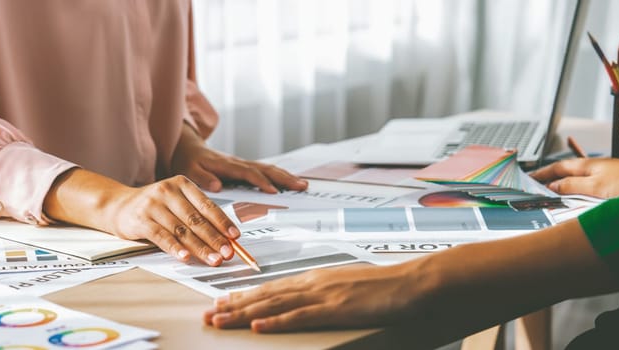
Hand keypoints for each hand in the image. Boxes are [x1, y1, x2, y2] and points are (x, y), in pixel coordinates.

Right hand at [45, 170, 240, 266]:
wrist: (117, 205)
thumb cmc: (153, 206)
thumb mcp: (176, 202)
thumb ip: (197, 215)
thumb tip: (224, 237)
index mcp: (182, 184)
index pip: (207, 205)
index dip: (223, 222)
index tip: (235, 237)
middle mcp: (168, 191)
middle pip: (196, 219)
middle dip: (215, 239)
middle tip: (228, 253)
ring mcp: (153, 205)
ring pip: (181, 230)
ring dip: (200, 247)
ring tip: (213, 259)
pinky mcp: (140, 220)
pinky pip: (162, 236)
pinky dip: (175, 248)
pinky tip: (186, 257)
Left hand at [171, 123, 307, 193]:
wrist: (188, 147)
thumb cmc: (188, 160)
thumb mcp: (189, 170)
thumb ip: (203, 178)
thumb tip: (218, 186)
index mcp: (226, 165)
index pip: (248, 173)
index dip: (261, 182)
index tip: (273, 191)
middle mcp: (238, 163)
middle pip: (266, 169)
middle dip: (284, 178)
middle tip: (301, 186)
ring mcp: (244, 164)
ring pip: (269, 169)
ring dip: (286, 176)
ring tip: (303, 185)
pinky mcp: (245, 167)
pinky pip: (266, 171)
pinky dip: (280, 176)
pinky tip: (291, 182)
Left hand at [203, 263, 428, 332]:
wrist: (411, 282)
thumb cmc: (384, 287)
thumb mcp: (348, 285)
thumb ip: (324, 291)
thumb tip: (306, 299)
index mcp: (315, 277)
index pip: (272, 287)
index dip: (244, 296)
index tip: (221, 302)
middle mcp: (313, 283)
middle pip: (265, 295)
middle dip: (233, 305)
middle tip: (208, 314)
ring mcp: (323, 295)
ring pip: (274, 305)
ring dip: (244, 314)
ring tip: (220, 320)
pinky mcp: (335, 309)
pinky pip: (300, 316)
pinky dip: (276, 321)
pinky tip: (259, 325)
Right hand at [529, 158, 618, 198]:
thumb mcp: (595, 186)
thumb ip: (572, 186)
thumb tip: (552, 186)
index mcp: (587, 165)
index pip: (557, 167)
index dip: (542, 173)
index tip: (529, 178)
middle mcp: (595, 168)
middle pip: (567, 172)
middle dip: (551, 178)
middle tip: (537, 186)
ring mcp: (605, 175)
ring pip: (578, 179)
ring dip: (565, 186)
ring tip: (554, 194)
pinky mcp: (615, 184)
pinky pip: (589, 187)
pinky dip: (579, 191)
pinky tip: (581, 200)